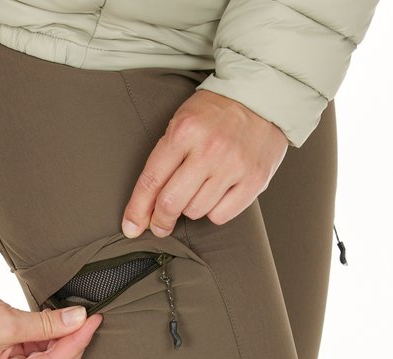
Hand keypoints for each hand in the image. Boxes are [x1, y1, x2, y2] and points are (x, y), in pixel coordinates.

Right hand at [0, 289, 102, 358]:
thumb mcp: (8, 322)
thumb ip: (48, 324)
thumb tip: (78, 319)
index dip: (75, 343)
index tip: (91, 322)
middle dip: (72, 345)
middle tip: (87, 319)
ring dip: (62, 341)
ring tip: (73, 317)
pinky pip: (37, 355)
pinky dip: (49, 339)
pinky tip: (58, 323)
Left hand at [121, 89, 288, 237]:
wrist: (262, 96)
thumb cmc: (215, 113)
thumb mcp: (182, 121)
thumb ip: (164, 160)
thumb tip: (145, 206)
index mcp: (184, 132)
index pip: (151, 181)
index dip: (137, 210)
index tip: (131, 227)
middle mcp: (209, 150)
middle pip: (171, 203)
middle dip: (160, 221)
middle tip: (159, 226)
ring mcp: (233, 166)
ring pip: (196, 211)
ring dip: (191, 208)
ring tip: (198, 191)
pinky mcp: (254, 180)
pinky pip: (221, 215)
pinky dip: (215, 211)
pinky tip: (218, 194)